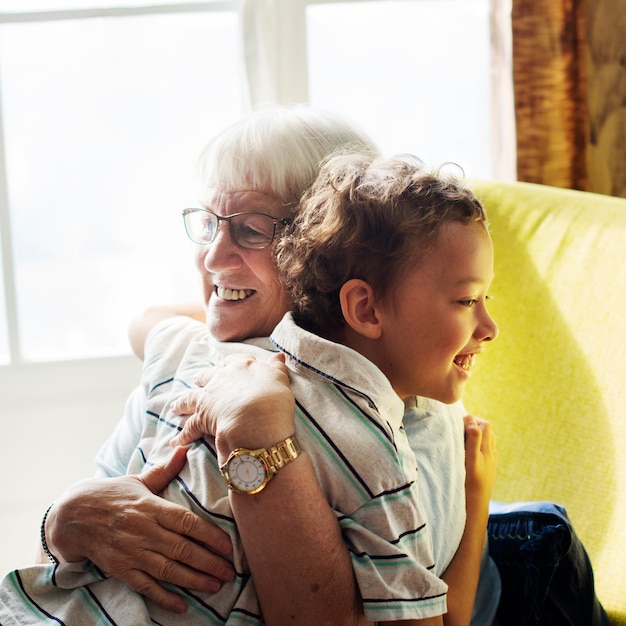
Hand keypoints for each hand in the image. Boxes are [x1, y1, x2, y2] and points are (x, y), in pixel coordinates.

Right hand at [46, 447, 233, 612]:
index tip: (228, 546)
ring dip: (194, 580)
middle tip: (230, 572)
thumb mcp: (138, 481)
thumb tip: (185, 449)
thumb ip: (164, 471)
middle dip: (209, 562)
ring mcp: (132, 552)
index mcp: (151, 507)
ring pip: (168, 569)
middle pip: (182, 549)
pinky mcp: (120, 569)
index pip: (187, 522)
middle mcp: (144, 531)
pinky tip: (181, 605)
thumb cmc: (110, 495)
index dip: (209, 535)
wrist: (71, 516)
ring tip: (216, 585)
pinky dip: (163, 597)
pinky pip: (145, 586)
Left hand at [170, 352, 295, 459]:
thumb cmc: (273, 398)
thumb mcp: (280, 378)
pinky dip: (182, 436)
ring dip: (182, 403)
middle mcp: (221, 379)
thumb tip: (278, 356)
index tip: (227, 367)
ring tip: (176, 407)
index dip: (229, 365)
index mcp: (241, 367)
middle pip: (207, 376)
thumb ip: (276, 367)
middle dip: (202, 379)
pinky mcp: (201, 418)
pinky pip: (189, 428)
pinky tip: (176, 441)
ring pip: (190, 398)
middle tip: (198, 381)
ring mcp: (209, 398)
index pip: (233, 361)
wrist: (258, 419)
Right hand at [463, 415, 496, 510]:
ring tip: (463, 439)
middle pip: (488, 431)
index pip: (485, 425)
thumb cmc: (471, 481)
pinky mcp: (488, 470)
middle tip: (460, 429)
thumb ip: (473, 438)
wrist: (476, 505)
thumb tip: (471, 419)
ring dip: (477, 436)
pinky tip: (469, 453)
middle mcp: (491, 454)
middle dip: (475, 426)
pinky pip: (486, 452)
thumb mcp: (471, 457)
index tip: (459, 424)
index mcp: (487, 448)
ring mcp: (490, 462)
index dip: (473, 420)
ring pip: (487, 441)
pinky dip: (479, 447)